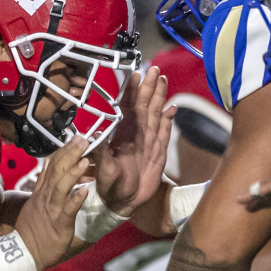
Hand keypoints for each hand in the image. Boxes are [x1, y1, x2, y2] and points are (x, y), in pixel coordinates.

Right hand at [15, 137, 89, 267]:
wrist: (23, 252)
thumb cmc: (32, 229)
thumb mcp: (34, 202)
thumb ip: (42, 183)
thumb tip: (48, 165)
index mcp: (42, 192)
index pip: (52, 165)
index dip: (63, 150)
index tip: (75, 137)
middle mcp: (46, 197)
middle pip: (57, 170)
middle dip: (70, 153)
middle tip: (83, 138)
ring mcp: (52, 210)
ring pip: (61, 187)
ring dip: (73, 172)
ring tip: (86, 159)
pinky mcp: (59, 224)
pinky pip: (68, 210)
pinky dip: (75, 200)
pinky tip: (84, 190)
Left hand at [92, 66, 174, 215]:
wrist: (123, 202)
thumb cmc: (110, 187)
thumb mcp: (104, 170)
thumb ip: (102, 152)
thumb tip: (99, 134)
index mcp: (122, 135)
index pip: (128, 107)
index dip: (131, 91)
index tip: (135, 75)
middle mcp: (136, 134)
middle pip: (144, 105)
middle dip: (148, 87)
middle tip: (154, 69)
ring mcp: (148, 141)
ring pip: (155, 114)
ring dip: (159, 97)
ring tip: (162, 80)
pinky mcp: (157, 151)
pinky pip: (164, 132)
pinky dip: (168, 120)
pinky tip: (172, 108)